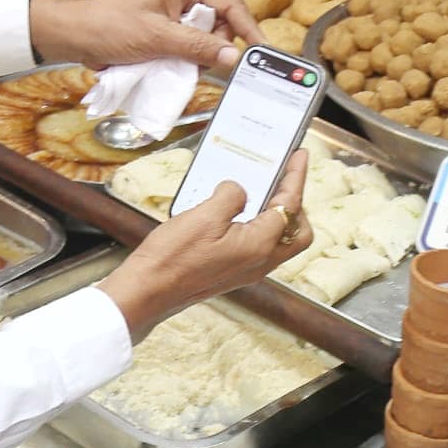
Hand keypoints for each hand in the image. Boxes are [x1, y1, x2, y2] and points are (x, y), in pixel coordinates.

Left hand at [29, 0, 261, 71]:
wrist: (78, 37)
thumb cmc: (112, 28)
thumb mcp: (158, 38)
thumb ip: (198, 47)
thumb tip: (233, 58)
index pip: (230, 3)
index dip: (248, 28)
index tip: (262, 50)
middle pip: (222, 23)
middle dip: (217, 46)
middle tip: (204, 65)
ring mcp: (178, 11)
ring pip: (208, 38)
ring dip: (200, 56)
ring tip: (181, 66)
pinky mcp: (169, 29)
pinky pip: (192, 46)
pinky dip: (189, 59)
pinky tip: (178, 68)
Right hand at [98, 152, 312, 339]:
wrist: (148, 291)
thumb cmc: (173, 258)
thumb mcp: (204, 215)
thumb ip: (231, 196)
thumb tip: (238, 191)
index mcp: (259, 246)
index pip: (290, 206)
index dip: (296, 177)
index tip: (299, 156)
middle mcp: (259, 262)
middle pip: (298, 233)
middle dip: (296, 204)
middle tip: (284, 180)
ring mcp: (247, 270)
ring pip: (279, 241)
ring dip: (277, 216)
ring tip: (261, 192)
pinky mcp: (232, 273)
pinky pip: (257, 247)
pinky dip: (257, 227)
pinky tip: (236, 212)